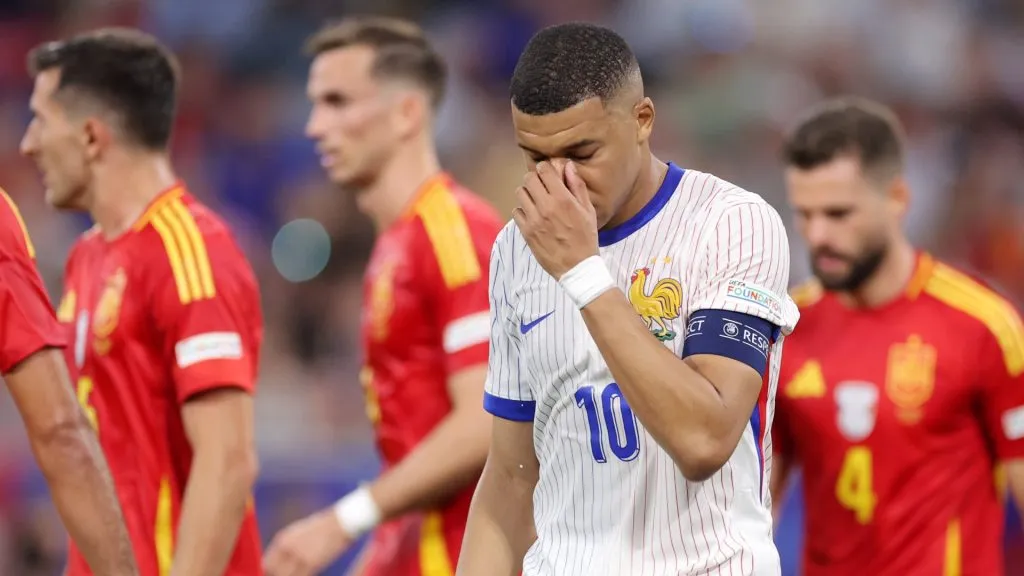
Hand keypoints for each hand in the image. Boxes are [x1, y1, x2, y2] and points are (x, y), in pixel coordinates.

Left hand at [263, 510, 353, 575]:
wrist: (339, 523)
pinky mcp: (311, 563)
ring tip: (298, 571)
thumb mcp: (297, 533)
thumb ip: (285, 547)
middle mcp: (287, 548)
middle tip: (286, 573)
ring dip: (290, 575)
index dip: (269, 572)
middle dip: (278, 575)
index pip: (267, 563)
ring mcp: (298, 556)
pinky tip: (308, 572)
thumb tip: (277, 562)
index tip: (275, 574)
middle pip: (274, 572)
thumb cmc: (320, 528)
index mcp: (282, 539)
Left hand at [513, 160, 598, 279]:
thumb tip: (568, 166)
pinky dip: (522, 210)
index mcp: (563, 199)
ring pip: (520, 193)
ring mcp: (534, 220)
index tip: (548, 174)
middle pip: (528, 179)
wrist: (577, 267)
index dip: (545, 169)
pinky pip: (516, 211)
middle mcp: (546, 207)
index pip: (544, 170)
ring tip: (536, 200)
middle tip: (541, 186)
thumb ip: (577, 186)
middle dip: (535, 179)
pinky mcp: (526, 232)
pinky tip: (532, 215)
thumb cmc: (586, 238)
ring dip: (527, 193)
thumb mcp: (588, 211)